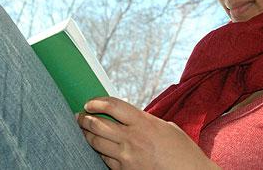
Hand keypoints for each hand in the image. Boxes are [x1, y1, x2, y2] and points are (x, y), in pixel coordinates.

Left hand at [76, 97, 219, 169]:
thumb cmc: (182, 151)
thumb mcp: (166, 127)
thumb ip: (145, 121)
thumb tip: (129, 117)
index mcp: (144, 122)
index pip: (113, 106)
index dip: (97, 102)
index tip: (89, 102)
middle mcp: (132, 138)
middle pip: (98, 125)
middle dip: (84, 119)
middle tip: (80, 116)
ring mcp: (127, 157)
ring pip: (96, 143)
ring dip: (87, 135)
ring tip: (83, 130)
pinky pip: (105, 160)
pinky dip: (100, 152)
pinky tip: (99, 148)